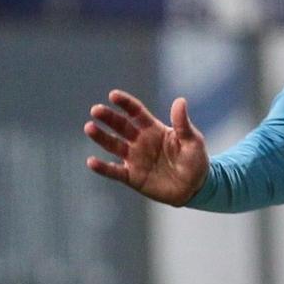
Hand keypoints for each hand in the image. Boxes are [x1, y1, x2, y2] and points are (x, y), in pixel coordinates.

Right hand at [84, 91, 209, 205]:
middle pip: (121, 126)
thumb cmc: (194, 160)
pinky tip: (91, 161)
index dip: (125, 103)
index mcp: (153, 129)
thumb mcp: (192, 140)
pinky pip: (115, 172)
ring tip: (89, 128)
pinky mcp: (132, 177)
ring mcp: (134, 158)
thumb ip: (182, 123)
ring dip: (101, 137)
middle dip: (108, 117)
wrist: (195, 187)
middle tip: (96, 110)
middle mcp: (140, 141)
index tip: (113, 95)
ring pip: (114, 145)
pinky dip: (103, 168)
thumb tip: (180, 101)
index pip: (135, 112)